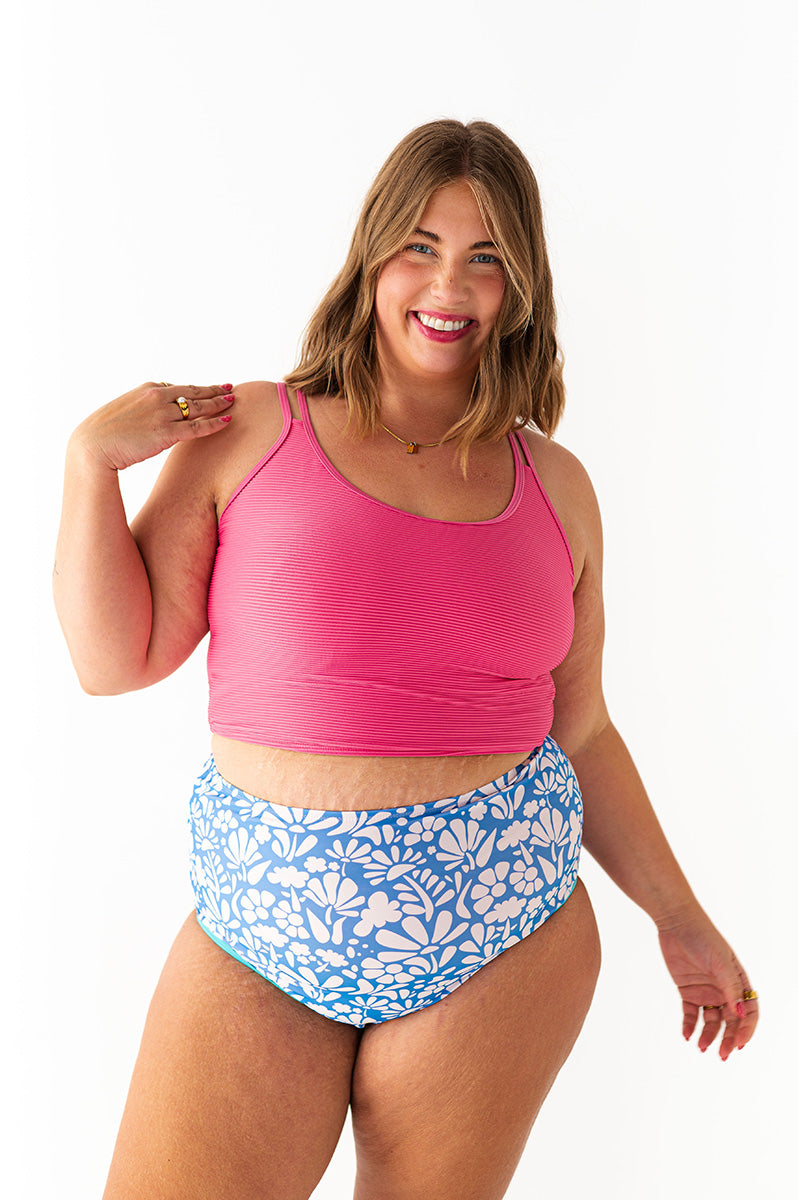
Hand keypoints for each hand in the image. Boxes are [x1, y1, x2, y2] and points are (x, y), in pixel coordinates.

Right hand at [71, 381, 235, 471]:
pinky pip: (196, 427)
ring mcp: (163, 414)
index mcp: (147, 389)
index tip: (209, 387)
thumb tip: (153, 418)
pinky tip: (227, 421)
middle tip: (229, 388)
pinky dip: (214, 424)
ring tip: (233, 401)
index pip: (179, 388)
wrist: (92, 446)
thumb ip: (143, 410)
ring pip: (199, 407)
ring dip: (218, 404)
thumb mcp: (125, 413)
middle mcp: (157, 397)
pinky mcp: (166, 433)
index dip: (197, 389)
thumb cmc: (104, 434)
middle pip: (194, 392)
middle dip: (213, 390)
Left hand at [657, 913, 757, 1059]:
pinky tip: (687, 1035)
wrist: (676, 923)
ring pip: (711, 1021)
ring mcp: (705, 991)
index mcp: (737, 982)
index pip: (748, 1012)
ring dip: (708, 1035)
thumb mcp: (720, 962)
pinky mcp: (687, 990)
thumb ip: (730, 988)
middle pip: (730, 1021)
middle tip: (722, 1054)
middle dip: (728, 1039)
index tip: (739, 1044)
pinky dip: (689, 1026)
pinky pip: (690, 1014)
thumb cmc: (703, 937)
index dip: (746, 1030)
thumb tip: (740, 1014)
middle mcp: (723, 989)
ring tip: (702, 1047)